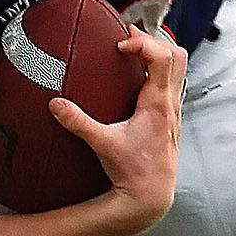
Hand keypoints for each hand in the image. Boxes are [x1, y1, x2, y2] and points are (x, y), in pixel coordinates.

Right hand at [48, 28, 186, 229]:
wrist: (150, 195)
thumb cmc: (132, 172)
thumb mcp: (102, 144)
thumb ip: (78, 123)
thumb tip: (56, 104)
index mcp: (157, 104)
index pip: (162, 57)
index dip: (142, 43)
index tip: (120, 47)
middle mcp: (170, 104)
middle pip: (177, 55)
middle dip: (154, 40)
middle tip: (128, 40)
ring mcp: (174, 111)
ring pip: (180, 68)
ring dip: (159, 54)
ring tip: (135, 52)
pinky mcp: (170, 118)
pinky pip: (173, 83)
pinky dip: (159, 72)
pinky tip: (139, 78)